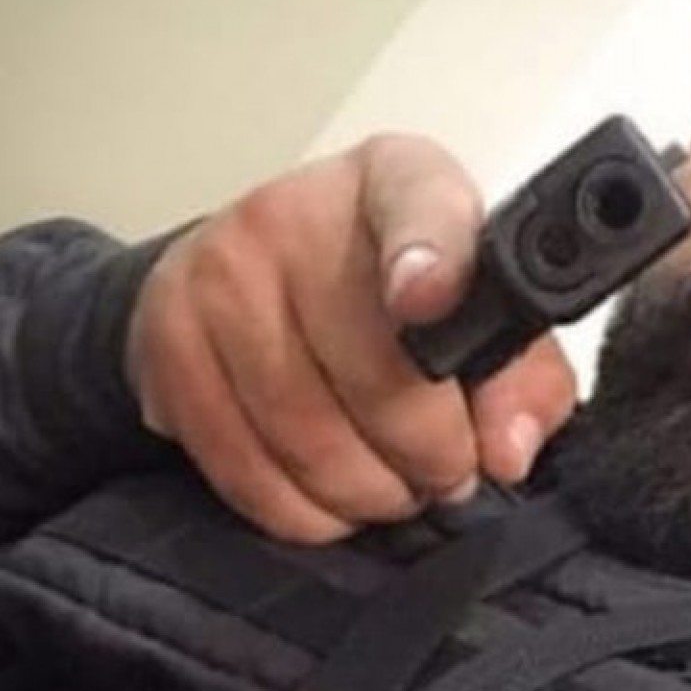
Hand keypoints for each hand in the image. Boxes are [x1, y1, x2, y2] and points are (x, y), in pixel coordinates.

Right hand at [124, 136, 577, 542]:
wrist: (246, 277)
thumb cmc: (381, 294)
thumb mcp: (478, 310)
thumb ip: (522, 376)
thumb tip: (509, 449)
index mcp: (396, 180)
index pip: (418, 207)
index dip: (428, 261)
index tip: (428, 302)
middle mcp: (296, 211)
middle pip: (375, 373)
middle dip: (429, 456)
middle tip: (444, 472)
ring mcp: (220, 271)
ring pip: (307, 436)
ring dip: (367, 493)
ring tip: (390, 485)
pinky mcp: (168, 337)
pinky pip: (243, 467)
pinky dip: (300, 511)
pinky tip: (327, 498)